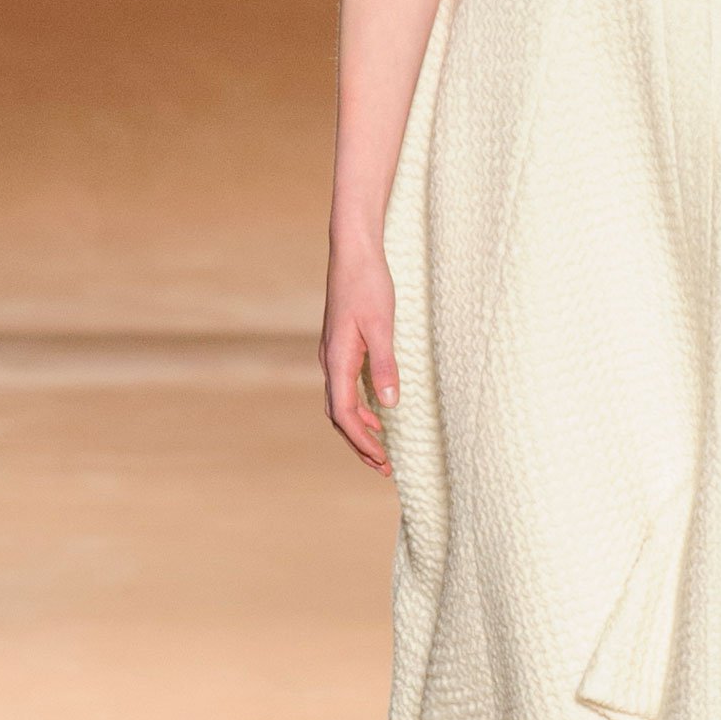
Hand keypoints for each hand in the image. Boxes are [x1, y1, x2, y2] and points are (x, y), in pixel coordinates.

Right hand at [320, 248, 399, 476]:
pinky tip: (377, 412)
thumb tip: (389, 404)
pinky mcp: (341, 346)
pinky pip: (345, 388)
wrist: (353, 253)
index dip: (361, 441)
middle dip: (359, 443)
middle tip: (383, 466)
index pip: (344, 413)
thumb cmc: (368, 285)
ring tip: (380, 450)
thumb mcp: (382, 325)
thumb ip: (385, 365)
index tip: (380, 461)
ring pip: (341, 403)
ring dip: (358, 428)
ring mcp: (334, 354)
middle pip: (339, 415)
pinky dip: (359, 408)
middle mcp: (330, 361)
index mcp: (337, 359)